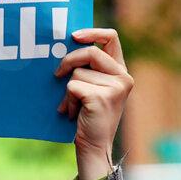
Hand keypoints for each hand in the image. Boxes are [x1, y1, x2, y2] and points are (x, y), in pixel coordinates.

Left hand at [55, 28, 133, 179]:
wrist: (94, 147)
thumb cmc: (88, 118)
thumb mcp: (92, 89)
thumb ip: (88, 70)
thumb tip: (65, 49)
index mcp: (121, 71)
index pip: (111, 38)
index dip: (92, 32)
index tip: (74, 36)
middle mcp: (123, 77)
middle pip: (90, 52)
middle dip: (68, 61)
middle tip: (57, 75)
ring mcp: (115, 87)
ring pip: (78, 73)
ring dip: (68, 91)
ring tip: (73, 106)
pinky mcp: (102, 97)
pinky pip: (72, 87)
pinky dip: (67, 100)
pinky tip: (73, 113)